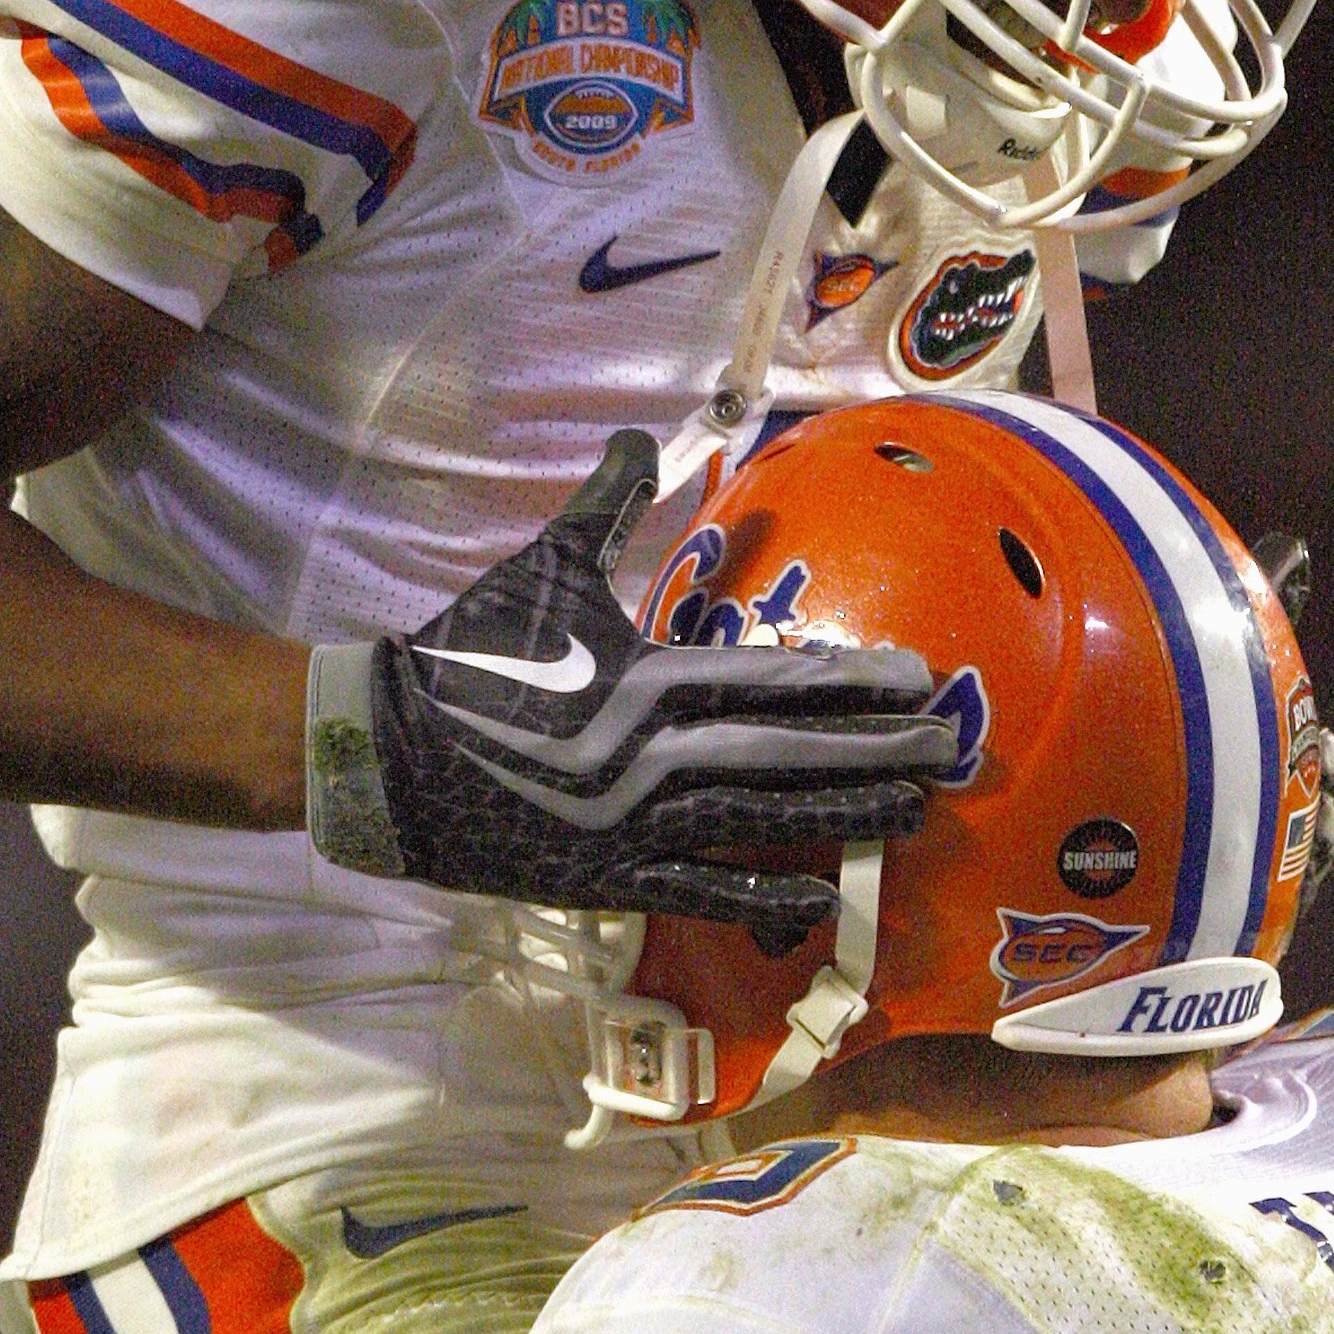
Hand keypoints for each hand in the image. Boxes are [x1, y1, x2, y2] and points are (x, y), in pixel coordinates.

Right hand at [305, 432, 955, 938]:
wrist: (384, 755)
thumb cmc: (469, 651)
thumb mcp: (542, 568)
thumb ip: (605, 502)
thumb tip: (640, 435)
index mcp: (643, 678)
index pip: (773, 683)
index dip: (853, 685)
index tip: (921, 680)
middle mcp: (651, 758)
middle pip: (790, 757)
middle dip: (876, 753)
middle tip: (949, 750)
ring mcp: (634, 826)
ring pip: (763, 823)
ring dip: (844, 816)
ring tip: (913, 810)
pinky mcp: (609, 876)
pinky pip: (703, 890)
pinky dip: (764, 898)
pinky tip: (824, 894)